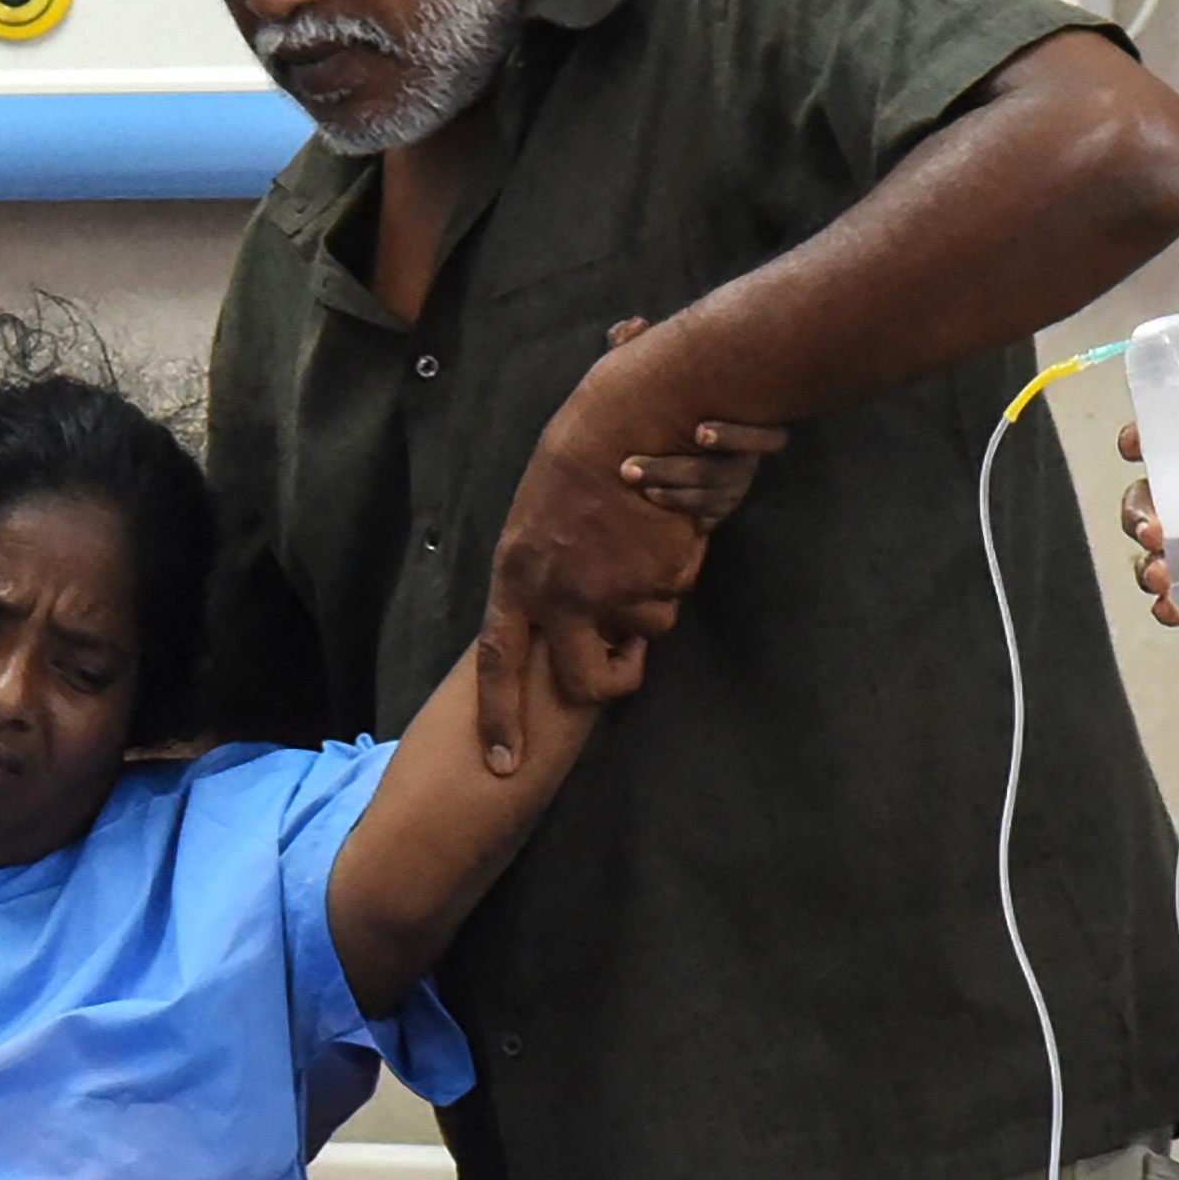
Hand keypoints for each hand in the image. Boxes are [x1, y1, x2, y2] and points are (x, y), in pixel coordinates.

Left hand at [474, 323, 762, 774]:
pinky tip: (668, 522)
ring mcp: (611, 591)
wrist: (633, 415)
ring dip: (654, 595)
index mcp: (517, 574)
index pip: (497, 662)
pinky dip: (681, 564)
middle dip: (610, 680)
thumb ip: (548, 568)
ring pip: (645, 627)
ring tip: (647, 538)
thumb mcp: (541, 512)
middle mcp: (559, 593)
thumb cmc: (584, 448)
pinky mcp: (658, 579)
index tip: (502, 764)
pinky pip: (676, 591)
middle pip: (582, 679)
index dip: (500, 717)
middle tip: (627, 663)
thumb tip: (561, 610)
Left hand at [606, 319, 785, 529]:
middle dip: (679, 466)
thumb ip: (642, 344)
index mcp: (748, 419)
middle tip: (632, 464)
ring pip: (710, 489)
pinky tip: (650, 494)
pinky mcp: (719, 506)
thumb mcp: (655, 366)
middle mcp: (747, 454)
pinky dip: (676, 502)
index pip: (767, 437)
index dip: (739, 436)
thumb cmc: (668, 392)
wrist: (660, 440)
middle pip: (728, 468)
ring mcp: (734, 483)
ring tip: (630, 474)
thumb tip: (633, 326)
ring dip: (667, 482)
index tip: (698, 432)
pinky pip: (704, 511)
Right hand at [1117, 427, 1178, 641]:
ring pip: (1158, 556)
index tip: (1136, 443)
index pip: (1177, 447)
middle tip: (1154, 528)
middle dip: (1138, 513)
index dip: (1145, 439)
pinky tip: (1175, 609)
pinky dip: (1173, 607)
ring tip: (1164, 576)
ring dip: (1149, 566)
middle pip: (1149, 504)